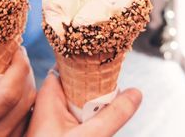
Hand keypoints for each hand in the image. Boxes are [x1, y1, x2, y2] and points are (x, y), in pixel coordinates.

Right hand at [0, 47, 35, 136]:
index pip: (7, 93)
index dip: (18, 68)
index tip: (17, 50)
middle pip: (24, 100)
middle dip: (26, 73)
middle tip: (18, 56)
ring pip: (28, 112)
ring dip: (28, 88)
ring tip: (18, 73)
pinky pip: (25, 125)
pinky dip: (25, 106)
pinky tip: (16, 96)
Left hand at [27, 69, 141, 136]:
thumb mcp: (90, 136)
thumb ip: (114, 114)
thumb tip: (136, 92)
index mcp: (48, 96)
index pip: (67, 65)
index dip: (85, 60)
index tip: (106, 56)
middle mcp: (48, 102)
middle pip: (75, 80)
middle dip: (95, 81)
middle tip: (116, 77)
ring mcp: (52, 116)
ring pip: (77, 98)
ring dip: (94, 99)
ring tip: (113, 96)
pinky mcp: (57, 128)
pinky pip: (75, 113)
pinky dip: (88, 113)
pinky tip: (100, 117)